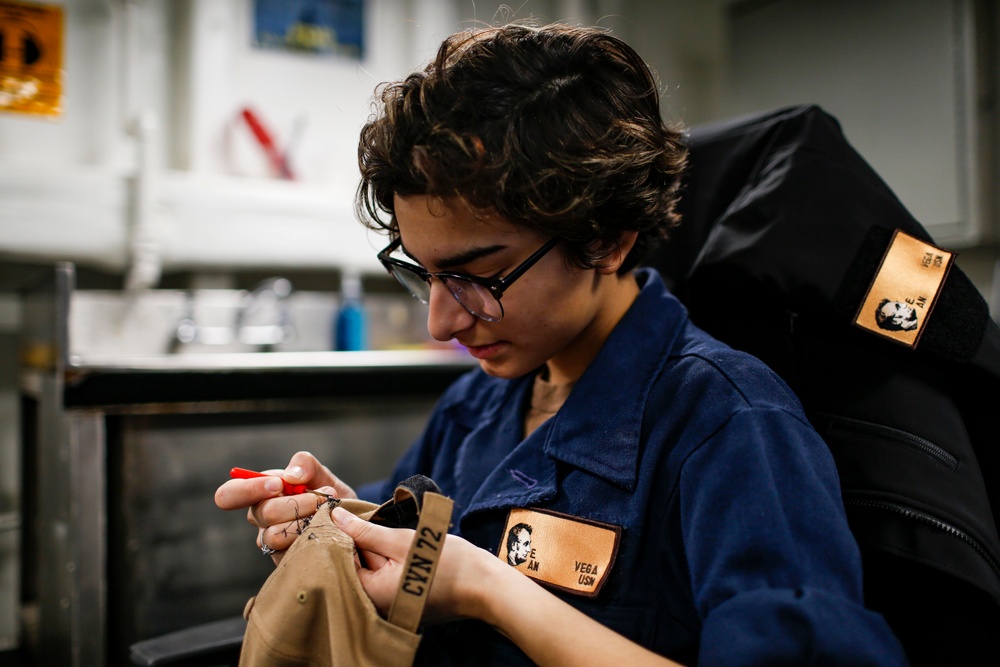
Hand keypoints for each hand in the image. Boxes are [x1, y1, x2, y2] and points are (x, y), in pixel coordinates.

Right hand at [214, 450, 357, 562]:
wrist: (349, 519)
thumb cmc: (328, 493)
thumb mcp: (320, 473)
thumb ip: (305, 464)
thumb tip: (290, 476)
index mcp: (259, 493)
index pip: (228, 495)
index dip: (247, 489)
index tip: (277, 485)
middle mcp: (260, 519)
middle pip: (263, 513)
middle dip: (296, 503)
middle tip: (321, 496)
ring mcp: (271, 542)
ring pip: (275, 535)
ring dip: (305, 521)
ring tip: (326, 511)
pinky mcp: (285, 560)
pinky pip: (291, 552)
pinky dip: (311, 537)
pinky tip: (326, 528)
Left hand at [331, 506, 496, 623]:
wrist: (486, 587)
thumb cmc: (448, 564)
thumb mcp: (401, 541)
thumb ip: (365, 531)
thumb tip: (335, 516)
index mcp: (371, 595)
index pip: (340, 563)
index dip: (340, 537)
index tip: (342, 515)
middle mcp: (376, 606)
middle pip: (354, 568)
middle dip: (358, 542)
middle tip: (364, 517)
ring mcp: (390, 606)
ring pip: (371, 571)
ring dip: (375, 550)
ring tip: (384, 529)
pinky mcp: (403, 601)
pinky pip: (385, 578)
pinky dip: (387, 561)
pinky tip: (396, 545)